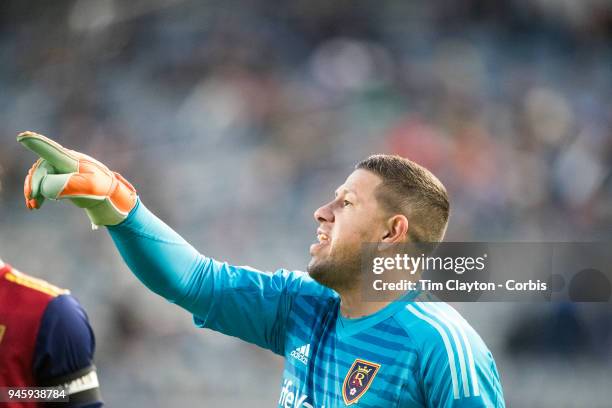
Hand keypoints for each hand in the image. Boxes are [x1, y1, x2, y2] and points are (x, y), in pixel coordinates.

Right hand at [18, 131, 136, 226]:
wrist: (114, 198)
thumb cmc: (103, 190)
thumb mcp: (87, 188)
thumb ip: (65, 185)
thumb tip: (44, 187)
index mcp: (72, 161)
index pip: (51, 151)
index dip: (36, 143)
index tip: (23, 137)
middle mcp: (66, 161)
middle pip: (42, 168)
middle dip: (33, 184)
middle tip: (31, 200)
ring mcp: (65, 169)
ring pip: (42, 176)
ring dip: (34, 190)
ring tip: (33, 206)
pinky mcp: (64, 178)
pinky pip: (46, 183)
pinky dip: (39, 193)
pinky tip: (36, 205)